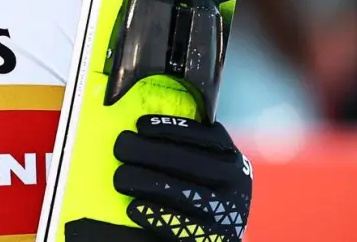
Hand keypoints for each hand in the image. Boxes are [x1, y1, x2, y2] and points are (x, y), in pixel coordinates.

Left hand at [111, 114, 251, 241]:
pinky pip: (181, 225)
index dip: (172, 128)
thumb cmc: (195, 195)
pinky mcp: (216, 238)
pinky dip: (155, 215)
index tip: (140, 126)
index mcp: (232, 159)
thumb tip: (142, 126)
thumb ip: (182, 147)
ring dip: (145, 181)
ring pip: (183, 193)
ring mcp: (228, 212)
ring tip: (120, 178)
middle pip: (189, 161)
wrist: (208, 238)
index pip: (206, 136)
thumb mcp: (200, 168)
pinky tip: (133, 208)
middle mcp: (237, 183)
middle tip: (120, 147)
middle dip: (148, 151)